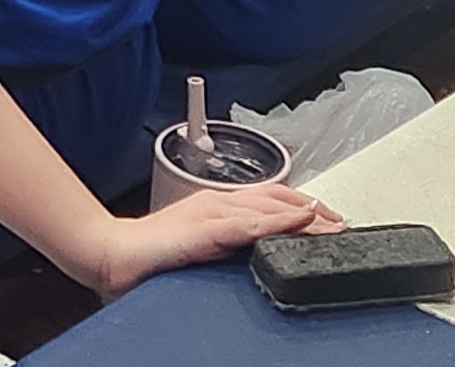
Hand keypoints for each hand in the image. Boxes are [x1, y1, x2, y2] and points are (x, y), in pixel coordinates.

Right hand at [78, 182, 344, 298]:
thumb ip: (227, 247)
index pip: (270, 200)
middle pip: (278, 198)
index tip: (330, 222)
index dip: (303, 207)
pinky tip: (300, 222)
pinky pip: (248, 224)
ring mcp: (212, 213)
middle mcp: (218, 202)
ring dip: (307, 215)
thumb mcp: (199, 248)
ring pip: (270, 207)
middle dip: (315, 210)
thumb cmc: (149, 257)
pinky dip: (278, 221)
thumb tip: (259, 253)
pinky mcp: (204, 228)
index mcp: (217, 206)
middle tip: (344, 225)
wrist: (110, 254)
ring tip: (335, 225)